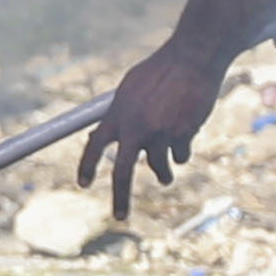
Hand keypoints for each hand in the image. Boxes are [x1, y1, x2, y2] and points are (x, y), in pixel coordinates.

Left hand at [72, 46, 221, 217]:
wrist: (193, 58)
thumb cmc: (162, 69)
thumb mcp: (131, 89)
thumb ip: (120, 114)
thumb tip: (101, 136)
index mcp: (117, 113)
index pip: (94, 146)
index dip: (86, 166)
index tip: (82, 184)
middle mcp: (134, 127)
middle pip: (121, 173)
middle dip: (120, 199)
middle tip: (119, 217)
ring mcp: (159, 133)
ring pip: (158, 167)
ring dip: (162, 174)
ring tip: (164, 178)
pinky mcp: (182, 135)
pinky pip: (180, 156)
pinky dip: (182, 152)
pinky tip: (186, 135)